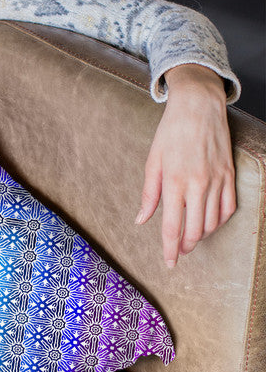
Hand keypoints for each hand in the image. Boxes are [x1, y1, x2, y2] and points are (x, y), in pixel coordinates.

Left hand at [137, 64, 235, 266]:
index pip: (172, 226)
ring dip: (202, 235)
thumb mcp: (152, 162)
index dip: (170, 249)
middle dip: (186, 246)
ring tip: (191, 238)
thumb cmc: (170, 133)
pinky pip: (228, 207)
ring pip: (212, 222)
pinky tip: (209, 222)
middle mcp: (197, 184)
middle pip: (194, 230)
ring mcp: (216, 180)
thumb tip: (142, 219)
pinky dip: (219, 220)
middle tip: (179, 252)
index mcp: (173, 182)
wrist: (198, 108)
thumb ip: (149, 194)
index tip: (169, 263)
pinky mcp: (229, 175)